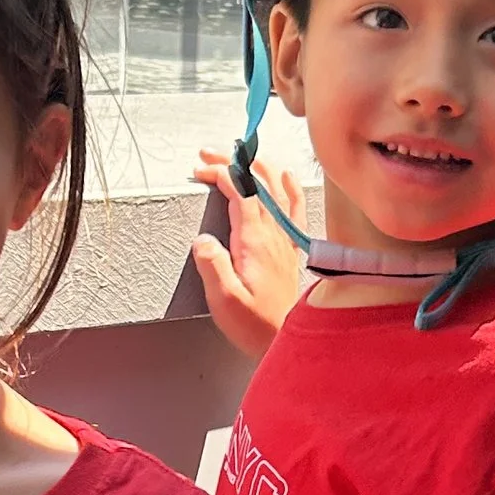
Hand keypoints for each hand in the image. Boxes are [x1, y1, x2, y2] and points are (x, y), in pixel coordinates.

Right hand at [191, 152, 305, 358]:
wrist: (285, 339)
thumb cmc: (256, 325)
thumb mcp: (223, 299)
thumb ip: (211, 265)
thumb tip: (202, 239)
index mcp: (255, 241)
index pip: (241, 191)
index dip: (220, 173)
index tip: (201, 169)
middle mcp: (273, 234)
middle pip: (258, 183)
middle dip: (233, 162)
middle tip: (209, 155)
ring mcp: (284, 239)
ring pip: (276, 189)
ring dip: (257, 167)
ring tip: (240, 156)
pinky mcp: (290, 249)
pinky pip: (294, 207)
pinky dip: (288, 187)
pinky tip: (285, 176)